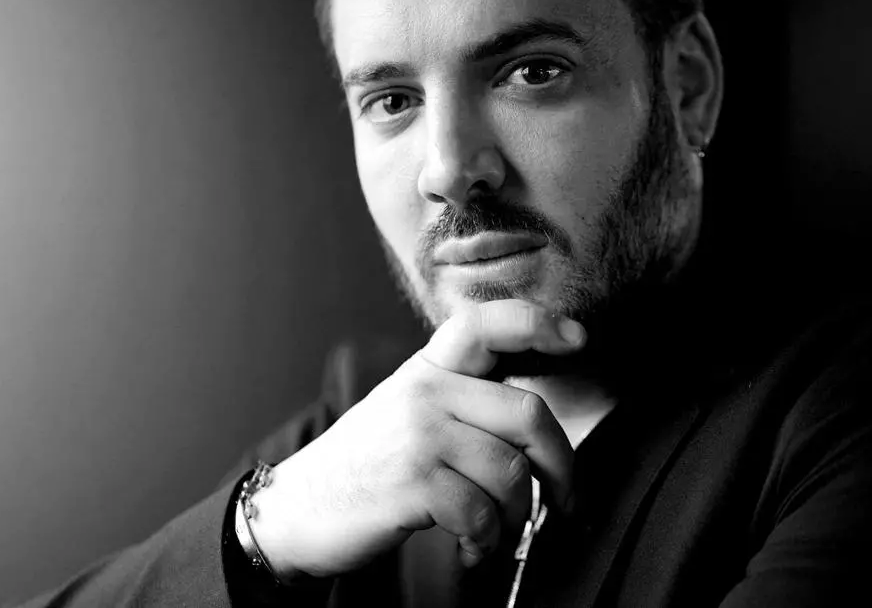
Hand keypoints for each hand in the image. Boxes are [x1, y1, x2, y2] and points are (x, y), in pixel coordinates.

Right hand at [245, 299, 585, 579]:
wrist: (295, 509)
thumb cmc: (365, 466)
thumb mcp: (406, 411)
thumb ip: (460, 400)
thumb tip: (536, 426)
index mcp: (427, 368)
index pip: (486, 323)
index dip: (537, 323)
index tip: (576, 338)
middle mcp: (425, 391)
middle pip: (528, 415)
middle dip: (562, 466)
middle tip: (564, 498)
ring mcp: (419, 434)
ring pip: (512, 473)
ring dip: (517, 517)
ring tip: (499, 534)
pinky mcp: (414, 482)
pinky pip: (483, 514)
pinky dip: (488, 544)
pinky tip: (474, 549)